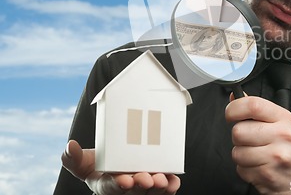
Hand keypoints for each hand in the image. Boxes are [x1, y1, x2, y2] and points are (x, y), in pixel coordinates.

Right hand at [61, 140, 179, 194]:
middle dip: (141, 185)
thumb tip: (70, 145)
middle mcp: (125, 189)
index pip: (112, 186)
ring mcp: (142, 189)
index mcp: (105, 185)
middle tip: (148, 179)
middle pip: (135, 190)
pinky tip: (174, 182)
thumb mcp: (84, 162)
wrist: (118, 164)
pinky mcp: (156, 186)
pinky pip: (165, 191)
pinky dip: (171, 186)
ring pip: (151, 191)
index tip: (125, 180)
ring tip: (163, 180)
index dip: (118, 184)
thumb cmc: (100, 165)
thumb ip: (74, 158)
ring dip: (158, 187)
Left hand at [225, 95, 290, 194]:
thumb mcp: (279, 124)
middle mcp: (282, 135)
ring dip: (241, 156)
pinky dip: (245, 170)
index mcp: (284, 118)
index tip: (230, 114)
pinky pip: (241, 169)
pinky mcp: (267, 174)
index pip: (253, 105)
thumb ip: (257, 110)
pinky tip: (259, 167)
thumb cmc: (288, 149)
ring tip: (256, 156)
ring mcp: (276, 156)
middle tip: (250, 140)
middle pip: (239, 131)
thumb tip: (235, 96)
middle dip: (238, 138)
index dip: (234, 108)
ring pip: (237, 152)